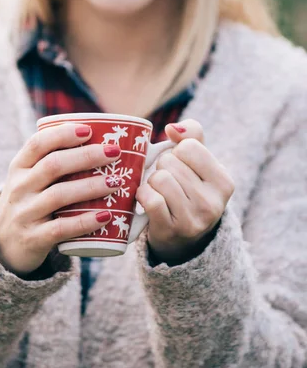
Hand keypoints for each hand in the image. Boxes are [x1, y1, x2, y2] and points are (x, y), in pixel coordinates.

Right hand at [0, 124, 120, 276]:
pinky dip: (85, 221)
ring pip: (59, 195)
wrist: (3, 245)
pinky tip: (106, 215)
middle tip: (114, 152)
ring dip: (91, 186)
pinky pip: (61, 228)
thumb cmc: (28, 202)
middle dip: (86, 156)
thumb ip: (52, 161)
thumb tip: (99, 139)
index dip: (63, 134)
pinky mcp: (33, 238)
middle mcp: (19, 187)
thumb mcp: (29, 179)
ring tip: (116, 181)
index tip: (89, 130)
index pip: (37, 144)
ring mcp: (24, 213)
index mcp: (19, 167)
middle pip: (53, 165)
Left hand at [136, 119, 234, 264]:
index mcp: (224, 182)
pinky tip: (147, 200)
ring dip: (151, 182)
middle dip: (162, 168)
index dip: (177, 152)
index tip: (181, 167)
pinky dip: (143, 195)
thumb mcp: (199, 164)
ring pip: (159, 178)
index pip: (189, 146)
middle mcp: (214, 203)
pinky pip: (150, 198)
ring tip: (159, 191)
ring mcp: (194, 219)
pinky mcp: (171, 230)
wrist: (181, 240)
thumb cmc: (188, 192)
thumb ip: (192, 136)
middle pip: (170, 162)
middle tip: (168, 182)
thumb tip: (172, 128)